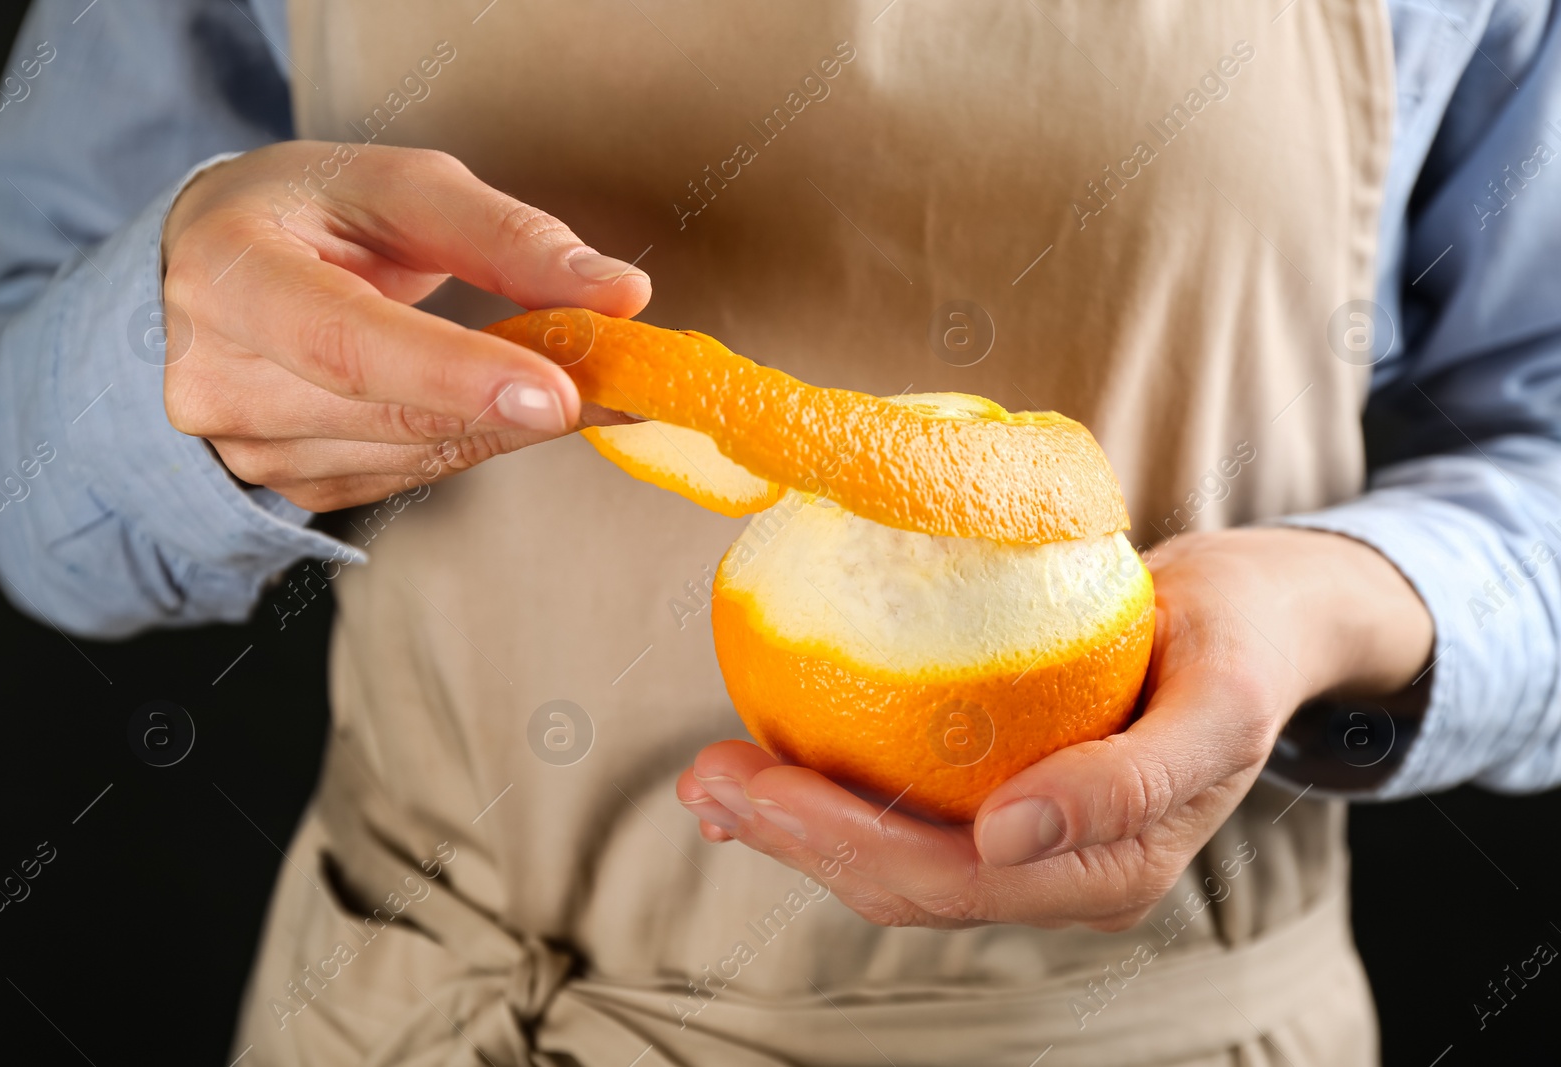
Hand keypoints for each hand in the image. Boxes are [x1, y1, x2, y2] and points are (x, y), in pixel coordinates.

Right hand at [159, 141, 650, 510]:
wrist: (214, 269)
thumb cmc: (309, 210)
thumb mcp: (399, 186)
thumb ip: (508, 238)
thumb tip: (622, 295)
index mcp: (228, 275)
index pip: (348, 343)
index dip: (457, 376)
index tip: (561, 393)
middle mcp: (217, 377)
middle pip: (395, 414)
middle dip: (520, 402)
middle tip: (627, 382)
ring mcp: (246, 447)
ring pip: (417, 455)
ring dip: (513, 423)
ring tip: (584, 383)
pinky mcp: (293, 487)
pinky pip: (414, 474)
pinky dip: (479, 438)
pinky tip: (511, 404)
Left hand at [677, 527, 1431, 929]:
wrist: (1265, 613)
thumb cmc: (1248, 641)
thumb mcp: (1217, 700)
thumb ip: (1131, 780)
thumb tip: (1007, 837)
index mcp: (1107, 872)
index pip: (948, 880)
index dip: (839, 843)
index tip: (753, 785)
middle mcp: (1056, 871)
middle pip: (901, 881)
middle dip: (794, 839)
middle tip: (705, 781)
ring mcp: (1028, 839)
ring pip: (891, 855)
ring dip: (797, 821)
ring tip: (711, 779)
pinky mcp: (1004, 791)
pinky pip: (905, 807)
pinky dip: (832, 787)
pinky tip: (772, 755)